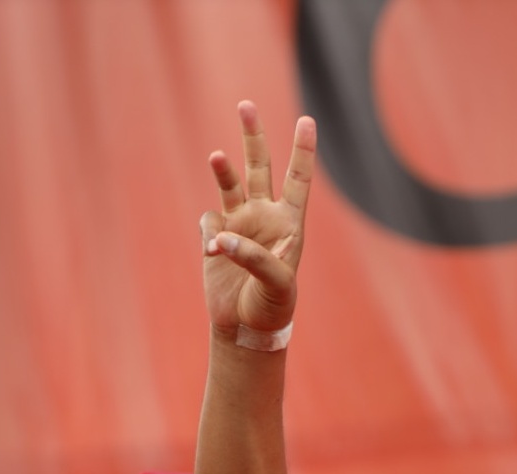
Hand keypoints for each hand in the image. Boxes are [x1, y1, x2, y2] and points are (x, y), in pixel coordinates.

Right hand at [199, 101, 316, 336]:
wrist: (246, 326)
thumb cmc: (273, 305)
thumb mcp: (276, 283)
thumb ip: (253, 257)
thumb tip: (220, 237)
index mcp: (290, 223)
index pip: (298, 179)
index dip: (303, 150)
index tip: (307, 119)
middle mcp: (264, 216)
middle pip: (260, 167)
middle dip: (254, 136)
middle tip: (246, 104)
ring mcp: (238, 223)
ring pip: (229, 183)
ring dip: (223, 170)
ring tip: (216, 157)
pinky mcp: (215, 235)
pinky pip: (209, 223)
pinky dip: (210, 236)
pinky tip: (215, 257)